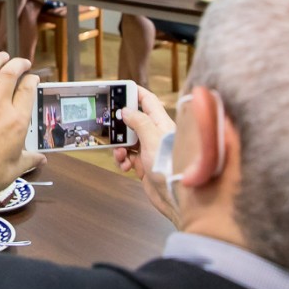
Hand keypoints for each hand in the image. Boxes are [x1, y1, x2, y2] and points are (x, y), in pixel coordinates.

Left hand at [0, 53, 44, 191]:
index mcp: (17, 121)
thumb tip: (42, 159)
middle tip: (21, 62)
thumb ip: (30, 159)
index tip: (33, 77)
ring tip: (1, 56)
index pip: (28, 90)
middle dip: (17, 64)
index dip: (32, 80)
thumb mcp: (17, 167)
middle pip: (9, 75)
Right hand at [112, 86, 179, 224]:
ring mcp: (151, 151)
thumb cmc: (172, 167)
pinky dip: (123, 161)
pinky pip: (128, 158)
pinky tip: (125, 166)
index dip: (134, 92)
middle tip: (110, 126)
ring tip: (121, 154)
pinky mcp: (145, 166)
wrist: (178, 198)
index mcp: (161, 123)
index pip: (148, 101)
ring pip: (128, 141)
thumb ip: (139, 122)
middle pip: (134, 121)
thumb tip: (126, 110)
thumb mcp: (152, 139)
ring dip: (119, 146)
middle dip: (120, 125)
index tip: (119, 89)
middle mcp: (156, 135)